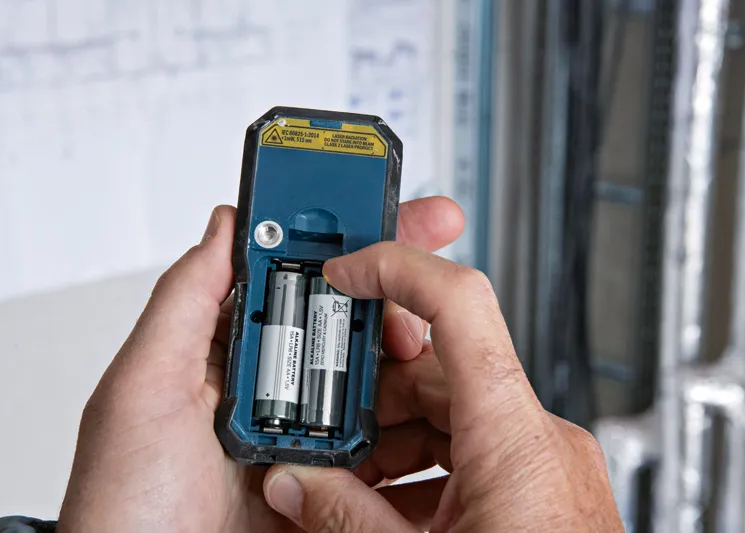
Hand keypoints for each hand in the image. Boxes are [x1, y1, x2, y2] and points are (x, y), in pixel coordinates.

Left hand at [58, 197, 465, 532]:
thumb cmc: (127, 504)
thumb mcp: (141, 388)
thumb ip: (183, 302)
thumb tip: (226, 224)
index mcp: (234, 354)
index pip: (299, 276)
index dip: (350, 237)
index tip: (395, 210)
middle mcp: (277, 390)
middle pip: (353, 323)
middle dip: (403, 292)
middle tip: (436, 279)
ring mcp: (311, 438)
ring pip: (383, 383)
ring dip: (417, 360)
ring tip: (439, 349)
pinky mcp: (336, 487)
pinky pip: (390, 450)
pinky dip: (420, 428)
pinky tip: (439, 410)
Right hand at [263, 244, 624, 531]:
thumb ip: (345, 517)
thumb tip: (292, 484)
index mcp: (514, 434)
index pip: (458, 302)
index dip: (395, 268)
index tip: (347, 270)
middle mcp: (541, 437)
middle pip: (442, 367)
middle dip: (371, 390)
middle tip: (317, 417)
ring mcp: (547, 463)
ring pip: (454, 412)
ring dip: (393, 435)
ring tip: (343, 478)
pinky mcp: (545, 490)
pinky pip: (475, 452)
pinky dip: (424, 466)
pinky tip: (384, 507)